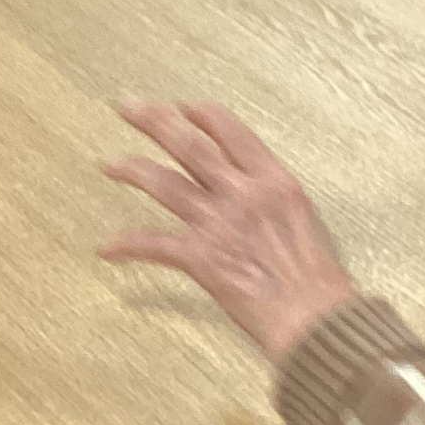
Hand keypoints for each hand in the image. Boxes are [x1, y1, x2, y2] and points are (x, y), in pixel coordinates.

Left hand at [100, 101, 356, 363]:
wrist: (313, 317)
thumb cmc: (317, 279)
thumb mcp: (303, 218)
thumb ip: (270, 197)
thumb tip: (249, 189)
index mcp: (274, 180)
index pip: (230, 131)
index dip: (200, 115)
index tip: (181, 108)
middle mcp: (243, 193)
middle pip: (189, 145)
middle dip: (154, 122)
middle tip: (129, 108)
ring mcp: (219, 224)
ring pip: (164, 183)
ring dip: (131, 169)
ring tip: (108, 163)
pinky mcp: (201, 258)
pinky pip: (153, 244)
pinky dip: (127, 245)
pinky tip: (107, 248)